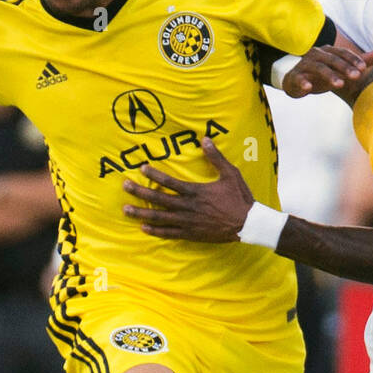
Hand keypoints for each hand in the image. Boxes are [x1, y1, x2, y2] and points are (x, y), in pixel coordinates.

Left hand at [122, 138, 253, 241]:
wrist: (248, 224)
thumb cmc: (239, 198)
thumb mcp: (230, 174)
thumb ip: (216, 157)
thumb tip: (205, 139)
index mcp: (195, 192)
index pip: (169, 182)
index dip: (154, 175)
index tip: (141, 168)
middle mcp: (188, 207)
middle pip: (158, 199)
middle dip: (140, 193)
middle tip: (124, 187)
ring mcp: (188, 222)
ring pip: (159, 218)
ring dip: (141, 214)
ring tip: (126, 210)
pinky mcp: (191, 234)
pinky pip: (169, 233)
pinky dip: (156, 231)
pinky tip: (143, 229)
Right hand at [281, 45, 372, 97]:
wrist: (295, 81)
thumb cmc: (321, 74)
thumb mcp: (342, 68)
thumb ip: (361, 61)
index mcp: (329, 51)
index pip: (343, 53)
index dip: (352, 60)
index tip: (363, 69)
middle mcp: (317, 55)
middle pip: (332, 59)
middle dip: (345, 67)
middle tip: (356, 76)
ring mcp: (305, 65)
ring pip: (318, 68)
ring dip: (329, 76)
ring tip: (339, 84)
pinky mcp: (295, 76)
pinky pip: (299, 78)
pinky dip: (304, 82)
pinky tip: (309, 88)